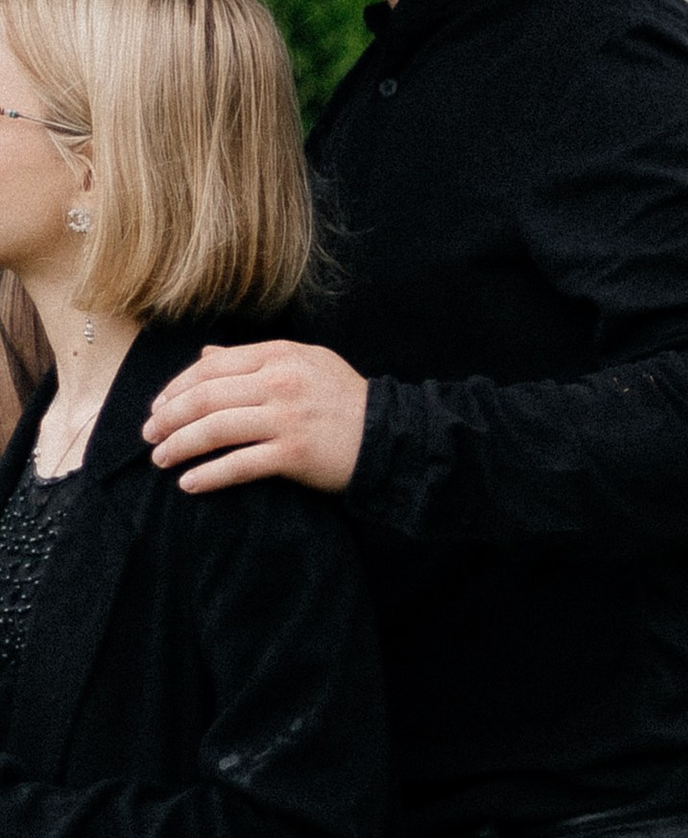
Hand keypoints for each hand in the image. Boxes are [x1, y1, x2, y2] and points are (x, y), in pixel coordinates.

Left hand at [141, 341, 370, 494]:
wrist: (389, 434)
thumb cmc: (343, 400)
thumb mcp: (304, 363)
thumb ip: (254, 359)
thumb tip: (205, 355)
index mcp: (279, 354)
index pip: (210, 367)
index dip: (176, 388)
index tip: (158, 407)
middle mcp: (279, 381)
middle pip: (205, 397)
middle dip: (168, 418)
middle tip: (149, 435)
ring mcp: (286, 417)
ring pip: (214, 429)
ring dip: (179, 445)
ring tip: (161, 459)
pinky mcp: (293, 453)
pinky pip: (238, 464)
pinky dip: (208, 475)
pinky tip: (189, 483)